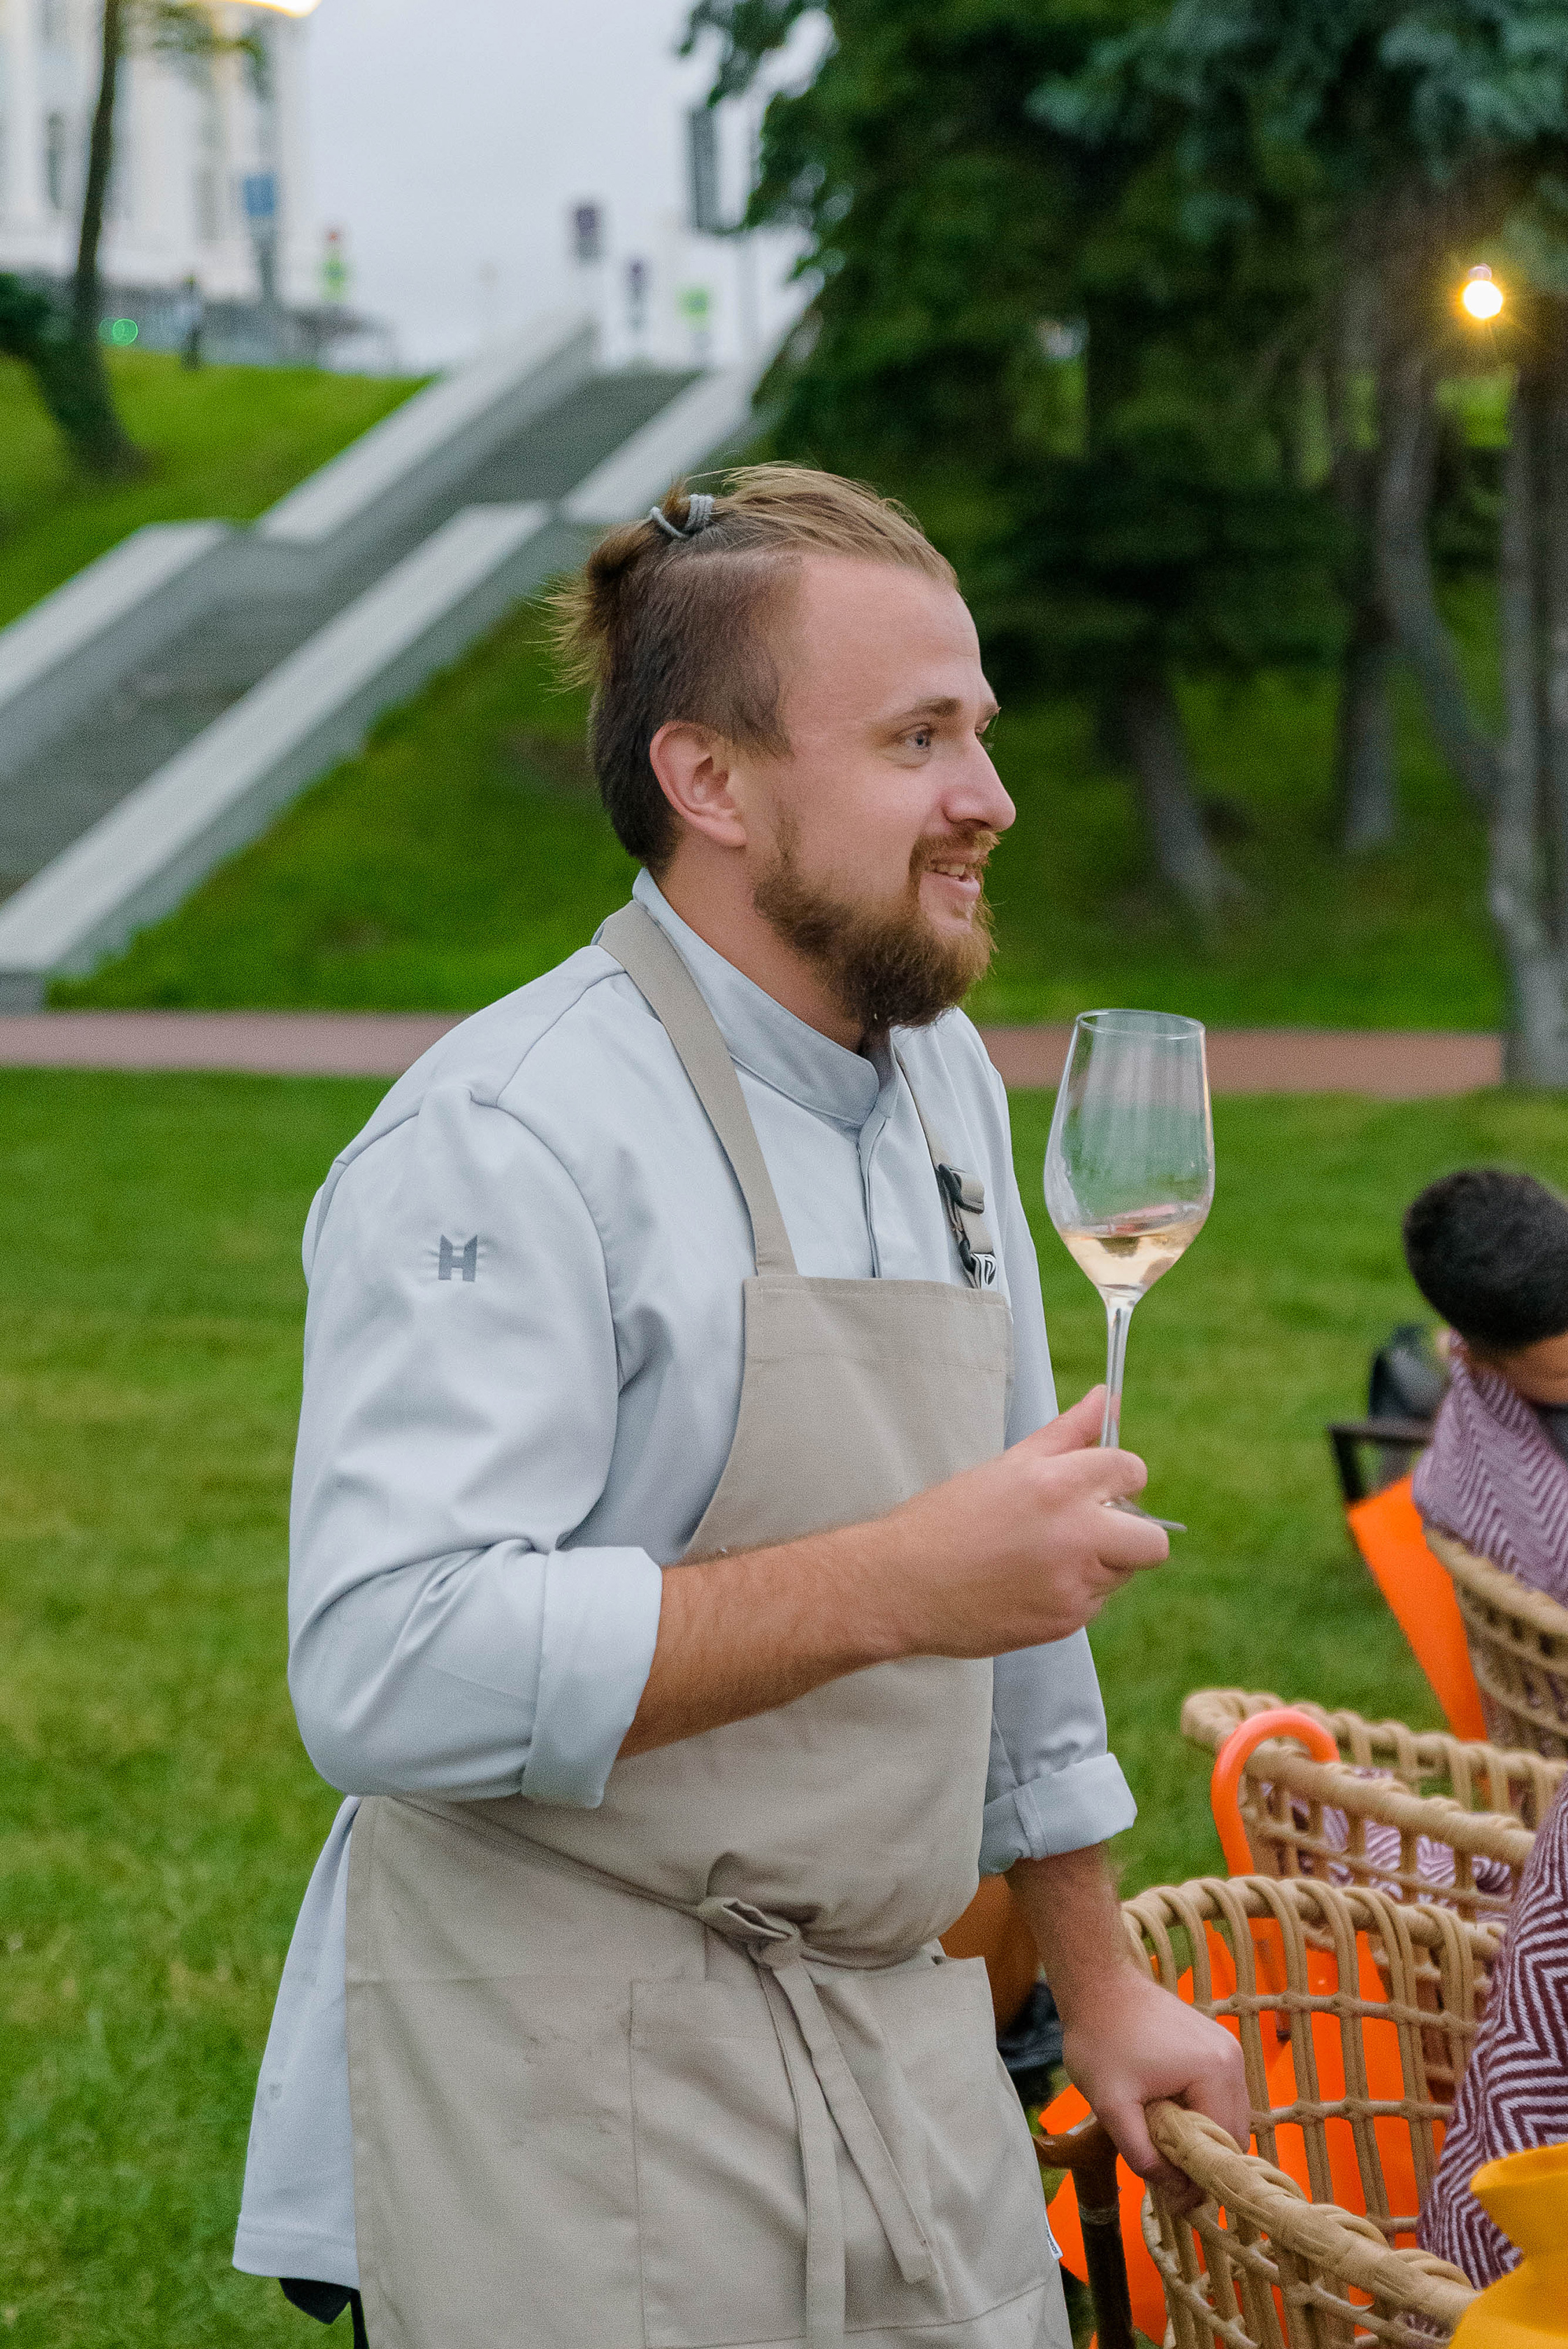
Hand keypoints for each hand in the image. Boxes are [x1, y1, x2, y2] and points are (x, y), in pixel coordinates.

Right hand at [881, 1387, 1169, 1656]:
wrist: (900, 1584)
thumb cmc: (947, 1519)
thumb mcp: (1008, 1465)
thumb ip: (1068, 1432)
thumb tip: (1107, 1397)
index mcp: (1058, 1483)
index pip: (1132, 1472)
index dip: (1118, 1480)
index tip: (1099, 1488)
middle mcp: (1074, 1533)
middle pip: (1153, 1540)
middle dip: (1132, 1535)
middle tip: (1090, 1531)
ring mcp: (1072, 1583)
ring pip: (1122, 1574)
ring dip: (1099, 1565)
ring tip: (1042, 1558)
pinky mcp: (1064, 1622)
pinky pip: (1094, 1605)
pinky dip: (1072, 1596)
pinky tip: (1029, 1585)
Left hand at [1061, 1967, 1249, 2214]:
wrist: (1098, 1985)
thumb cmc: (1100, 2040)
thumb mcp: (1112, 2106)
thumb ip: (1143, 2155)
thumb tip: (1178, 2193)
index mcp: (1215, 2072)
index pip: (1224, 2149)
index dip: (1199, 2179)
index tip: (1172, 2197)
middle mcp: (1233, 2059)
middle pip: (1232, 2135)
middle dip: (1202, 2160)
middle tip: (1164, 2172)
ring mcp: (1228, 2048)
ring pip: (1227, 2117)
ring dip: (1201, 2137)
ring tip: (1161, 2139)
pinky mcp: (1217, 2045)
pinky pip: (1219, 2095)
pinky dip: (1200, 2113)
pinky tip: (1167, 2114)